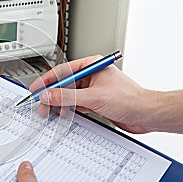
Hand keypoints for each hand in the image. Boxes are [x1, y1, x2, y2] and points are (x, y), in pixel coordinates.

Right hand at [29, 55, 150, 133]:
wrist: (147, 115)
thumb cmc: (131, 100)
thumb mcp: (94, 97)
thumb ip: (68, 97)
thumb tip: (48, 95)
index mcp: (92, 66)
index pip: (63, 71)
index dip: (47, 81)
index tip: (35, 89)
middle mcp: (91, 76)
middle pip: (64, 84)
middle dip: (51, 95)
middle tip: (40, 104)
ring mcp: (93, 89)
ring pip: (69, 95)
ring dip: (59, 104)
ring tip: (49, 112)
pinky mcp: (95, 102)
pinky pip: (76, 104)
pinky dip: (68, 110)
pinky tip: (62, 115)